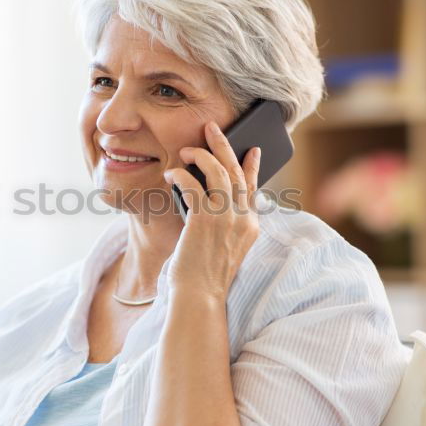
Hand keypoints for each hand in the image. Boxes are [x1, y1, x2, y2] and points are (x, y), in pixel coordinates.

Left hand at [163, 120, 260, 300]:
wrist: (200, 297)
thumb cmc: (205, 277)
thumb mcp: (224, 249)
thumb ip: (225, 225)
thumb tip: (210, 199)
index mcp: (250, 227)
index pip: (253, 189)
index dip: (252, 166)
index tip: (252, 150)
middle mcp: (242, 219)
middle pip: (236, 172)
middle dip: (224, 145)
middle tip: (212, 128)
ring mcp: (225, 218)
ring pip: (218, 172)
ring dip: (201, 155)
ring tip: (187, 149)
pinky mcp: (204, 220)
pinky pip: (193, 184)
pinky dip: (181, 174)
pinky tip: (172, 173)